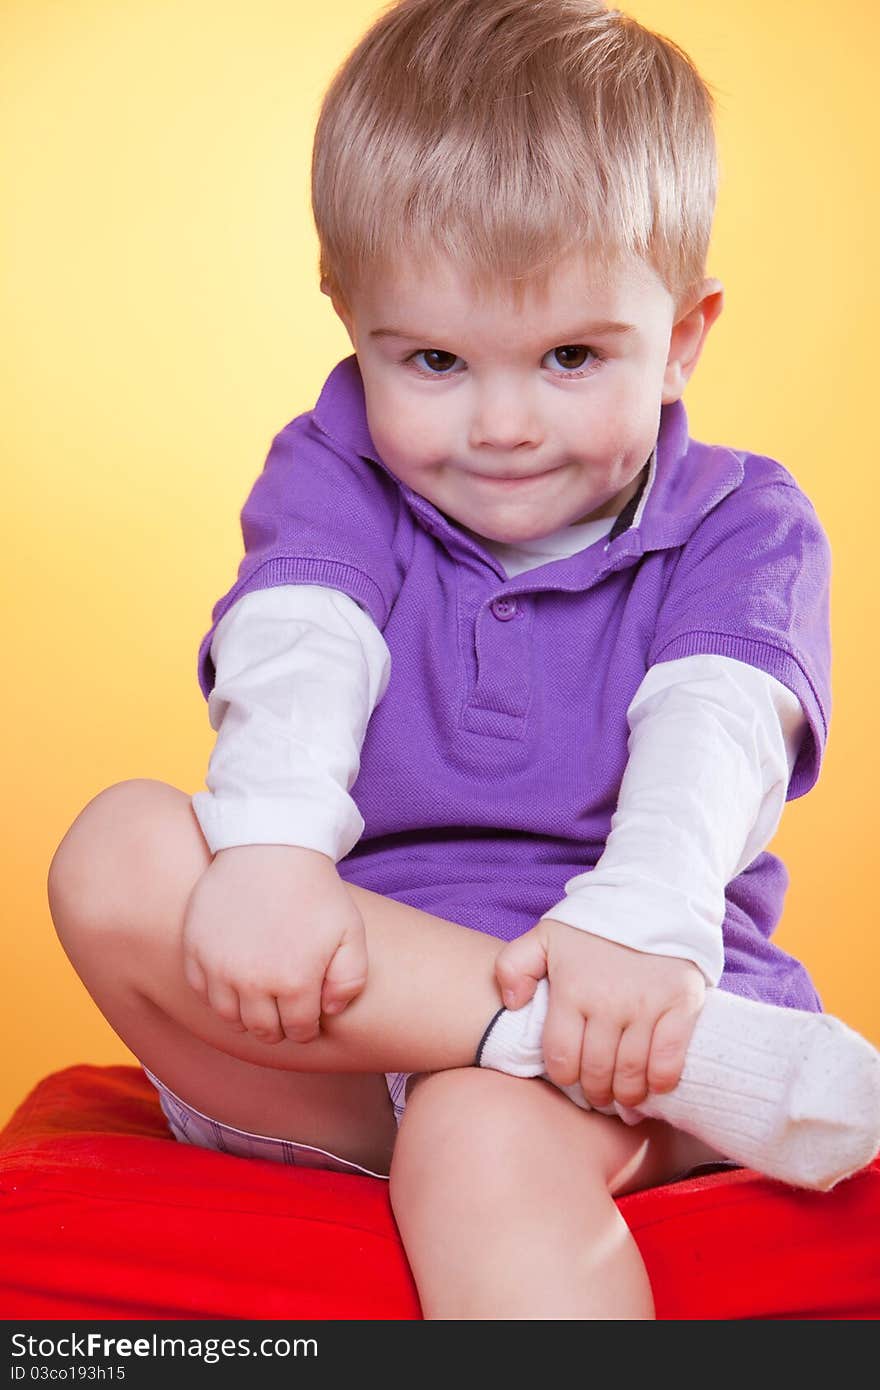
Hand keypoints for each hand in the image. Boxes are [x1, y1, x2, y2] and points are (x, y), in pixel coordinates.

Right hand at [181, 844, 367, 1045]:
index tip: (309, 1014)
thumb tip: (330, 1012)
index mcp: (293, 982)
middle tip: (286, 1011)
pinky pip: (201, 991)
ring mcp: (218, 967)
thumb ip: (350, 980)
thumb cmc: (315, 889)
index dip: (307, 1027)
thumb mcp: (350, 931)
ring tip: (260, 999)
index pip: (298, 1030)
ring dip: (246, 1015)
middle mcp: (251, 982)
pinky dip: (217, 994)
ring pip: (228, 1017)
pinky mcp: (195, 949)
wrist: (271, 845)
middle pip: (262, 1030)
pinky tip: (234, 980)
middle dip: (278, 1027)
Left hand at [494, 919, 704, 1108]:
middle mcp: (608, 1003)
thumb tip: (513, 1005)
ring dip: (626, 1097)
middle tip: (598, 1097)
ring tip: (624, 1102)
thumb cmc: (594, 924)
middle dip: (595, 1093)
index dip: (564, 1077)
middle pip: (597, 1072)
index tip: (572, 1078)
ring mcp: (647, 1006)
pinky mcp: (682, 1005)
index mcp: (572, 990)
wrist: (652, 895)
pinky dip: (661, 1082)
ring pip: (632, 1073)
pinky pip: (670, 1060)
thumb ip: (513, 966)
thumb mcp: (544, 936)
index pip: (562, 1058)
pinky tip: (654, 1087)